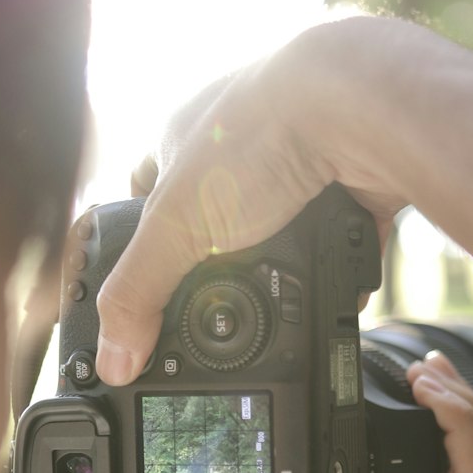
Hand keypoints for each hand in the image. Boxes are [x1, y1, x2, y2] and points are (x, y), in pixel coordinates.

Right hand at [95, 20, 410, 384]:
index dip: (138, 236)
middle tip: (213, 310)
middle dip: (218, 266)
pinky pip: (338, 244)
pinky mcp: (349, 187)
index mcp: (184, 141)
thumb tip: (114, 360)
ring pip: (279, 233)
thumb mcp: (176, 227)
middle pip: (215, 220)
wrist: (359, 112)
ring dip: (278, 271)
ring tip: (274, 307)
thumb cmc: (259, 136)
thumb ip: (139, 293)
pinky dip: (335, 272)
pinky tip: (329, 296)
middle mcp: (241, 148)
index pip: (145, 192)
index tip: (140, 282)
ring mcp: (298, 165)